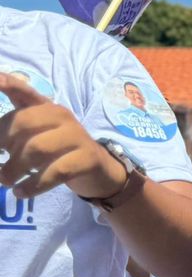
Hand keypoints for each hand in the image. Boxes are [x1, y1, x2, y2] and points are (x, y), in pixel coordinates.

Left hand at [0, 74, 126, 201]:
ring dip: (14, 168)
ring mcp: (77, 136)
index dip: (9, 84)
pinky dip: (33, 185)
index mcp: (46, 107)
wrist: (98, 170)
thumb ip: (12, 129)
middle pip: (24, 122)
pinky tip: (21, 192)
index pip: (25, 91)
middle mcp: (62, 116)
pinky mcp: (87, 159)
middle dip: (3, 142)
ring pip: (37, 149)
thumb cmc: (58, 150)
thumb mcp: (37, 134)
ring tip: (5, 181)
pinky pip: (55, 172)